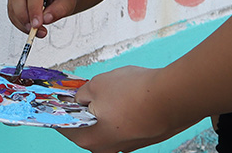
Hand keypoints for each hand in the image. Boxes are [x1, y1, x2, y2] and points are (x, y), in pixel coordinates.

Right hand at [7, 0, 76, 37]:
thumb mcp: (67, 0)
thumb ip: (60, 9)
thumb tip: (46, 18)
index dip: (34, 9)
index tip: (37, 24)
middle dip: (24, 16)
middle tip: (34, 29)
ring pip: (12, 7)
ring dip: (22, 23)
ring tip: (36, 31)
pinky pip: (11, 14)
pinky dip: (20, 24)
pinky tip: (31, 28)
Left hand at [58, 66, 195, 152]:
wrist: (173, 97)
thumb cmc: (136, 93)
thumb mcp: (96, 85)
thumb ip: (82, 93)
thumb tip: (79, 96)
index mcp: (90, 139)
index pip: (64, 125)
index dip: (59, 109)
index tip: (57, 98)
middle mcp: (107, 148)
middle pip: (86, 125)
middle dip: (84, 106)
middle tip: (83, 89)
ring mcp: (126, 145)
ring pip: (106, 124)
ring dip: (104, 108)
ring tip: (111, 89)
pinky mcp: (142, 138)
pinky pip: (123, 123)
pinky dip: (121, 110)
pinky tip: (127, 95)